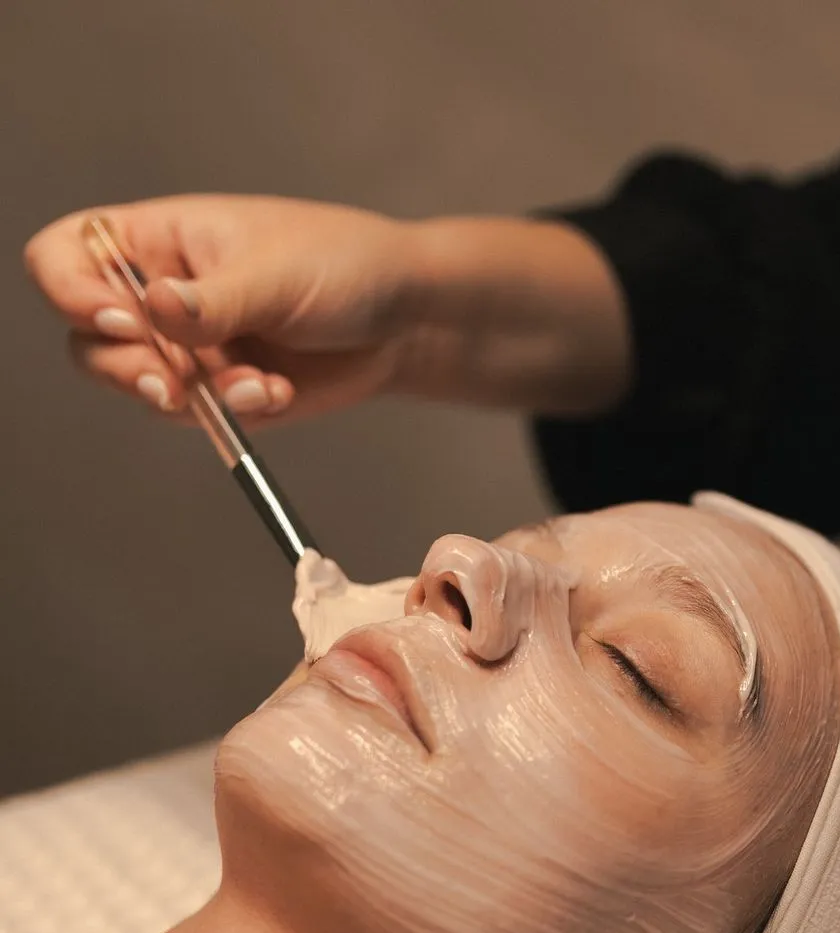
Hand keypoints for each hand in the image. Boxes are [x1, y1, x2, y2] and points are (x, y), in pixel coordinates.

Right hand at [24, 194, 631, 425]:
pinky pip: (195, 417)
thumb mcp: (277, 275)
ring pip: (137, 385)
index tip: (124, 319)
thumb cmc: (345, 267)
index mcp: (159, 238)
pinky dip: (231, 414)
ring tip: (253, 386)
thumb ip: (213, 300)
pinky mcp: (218, 391)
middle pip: (86, 337)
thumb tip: (155, 311)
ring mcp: (186, 346)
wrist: (403, 323)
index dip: (73, 291)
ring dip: (188, 398)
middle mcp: (159, 293)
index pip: (66, 254)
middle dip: (128, 367)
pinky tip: (276, 391)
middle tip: (175, 383)